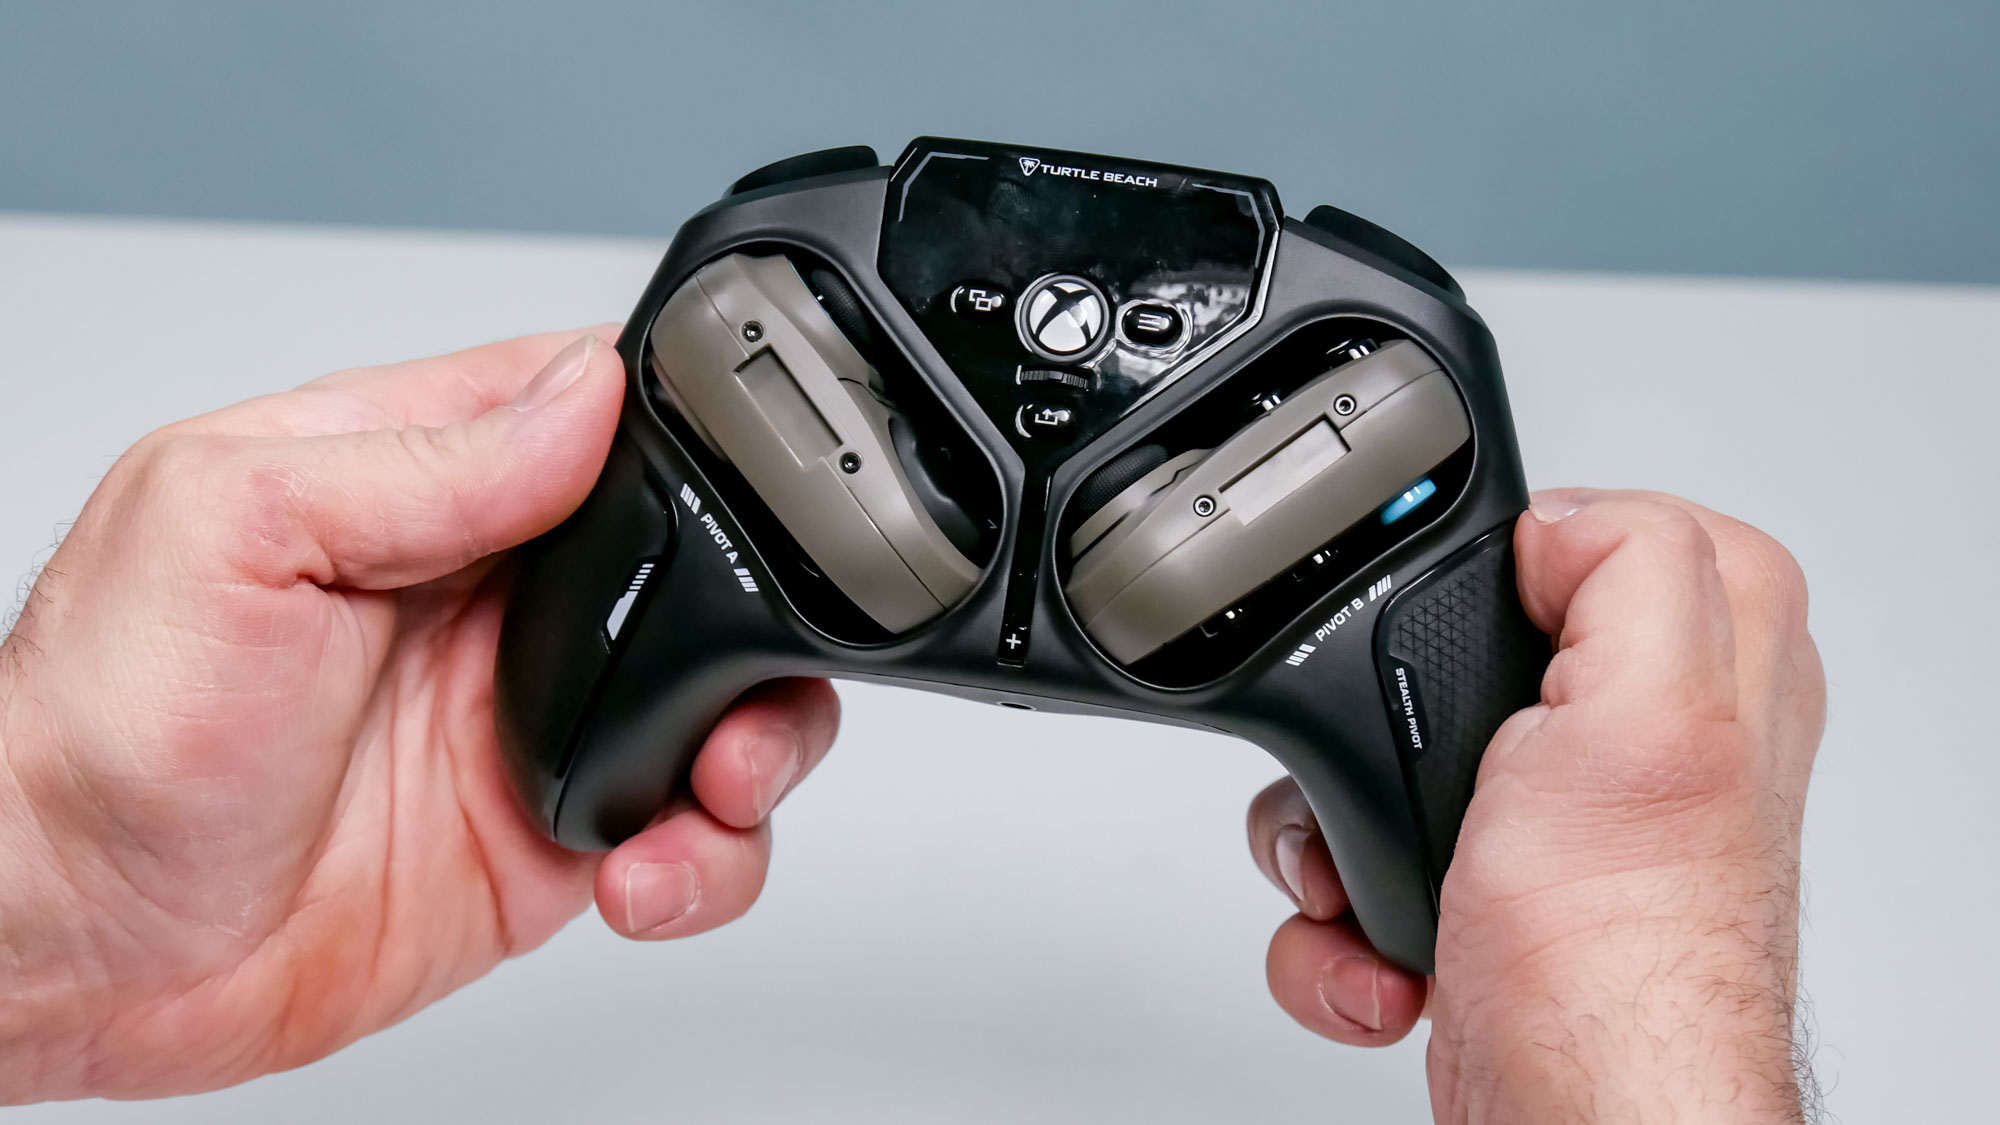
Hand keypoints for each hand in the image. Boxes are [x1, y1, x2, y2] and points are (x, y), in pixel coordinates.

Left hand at [0, 331, 839, 1101]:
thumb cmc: (106, 728)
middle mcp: (496, 592)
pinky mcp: (553, 834)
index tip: (758, 482)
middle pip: (705, 558)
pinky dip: (707, 863)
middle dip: (763, 615)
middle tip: (746, 678)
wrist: (78, 947)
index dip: (702, 435)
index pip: (601, 408)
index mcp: (420, 480)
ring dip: (760, 747)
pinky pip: (688, 835)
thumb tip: (586, 395)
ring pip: (723, 701)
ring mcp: (534, 715)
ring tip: (712, 793)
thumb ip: (424, 462)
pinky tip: (641, 876)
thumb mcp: (236, 531)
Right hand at [1248, 490, 1824, 1122]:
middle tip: (1411, 762)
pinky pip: (1362, 863)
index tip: (1476, 626)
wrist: (1570, 1115)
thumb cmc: (1619, 957)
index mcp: (1707, 667)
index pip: (1612, 529)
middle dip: (1380, 711)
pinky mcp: (1479, 895)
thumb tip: (1559, 516)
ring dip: (1338, 829)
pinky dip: (1344, 921)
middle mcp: (1637, 739)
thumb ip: (1634, 567)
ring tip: (1373, 875)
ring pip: (1385, 756)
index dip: (1522, 559)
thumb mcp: (1651, 715)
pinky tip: (1386, 953)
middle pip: (1455, 643)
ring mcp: (1550, 823)